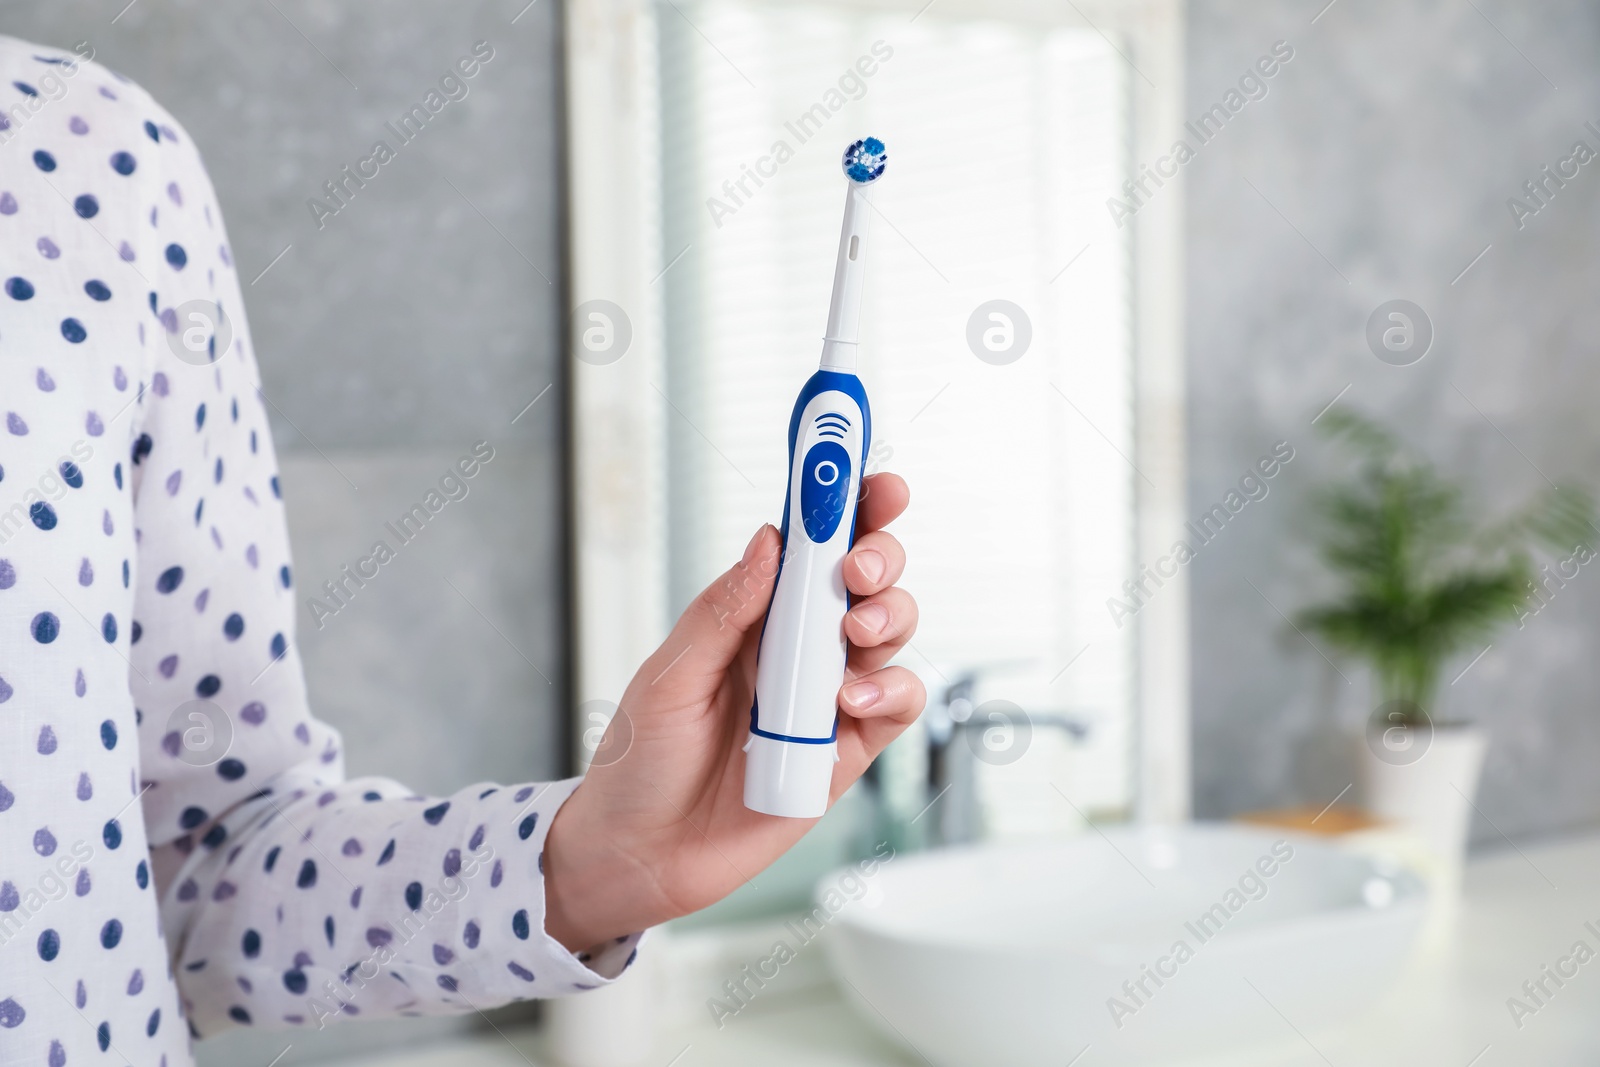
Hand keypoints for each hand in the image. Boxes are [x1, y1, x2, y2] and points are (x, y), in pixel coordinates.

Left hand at [543, 473, 922, 951]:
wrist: (639, 856)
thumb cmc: (640, 763)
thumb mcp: (669, 678)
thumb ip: (723, 612)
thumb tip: (770, 542)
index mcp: (752, 617)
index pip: (810, 547)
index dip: (845, 507)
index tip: (869, 477)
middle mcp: (797, 650)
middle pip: (865, 580)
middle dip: (878, 557)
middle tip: (856, 570)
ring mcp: (826, 699)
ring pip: (889, 634)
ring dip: (886, 618)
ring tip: (852, 635)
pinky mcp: (845, 752)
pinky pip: (895, 706)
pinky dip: (889, 691)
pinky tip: (851, 700)